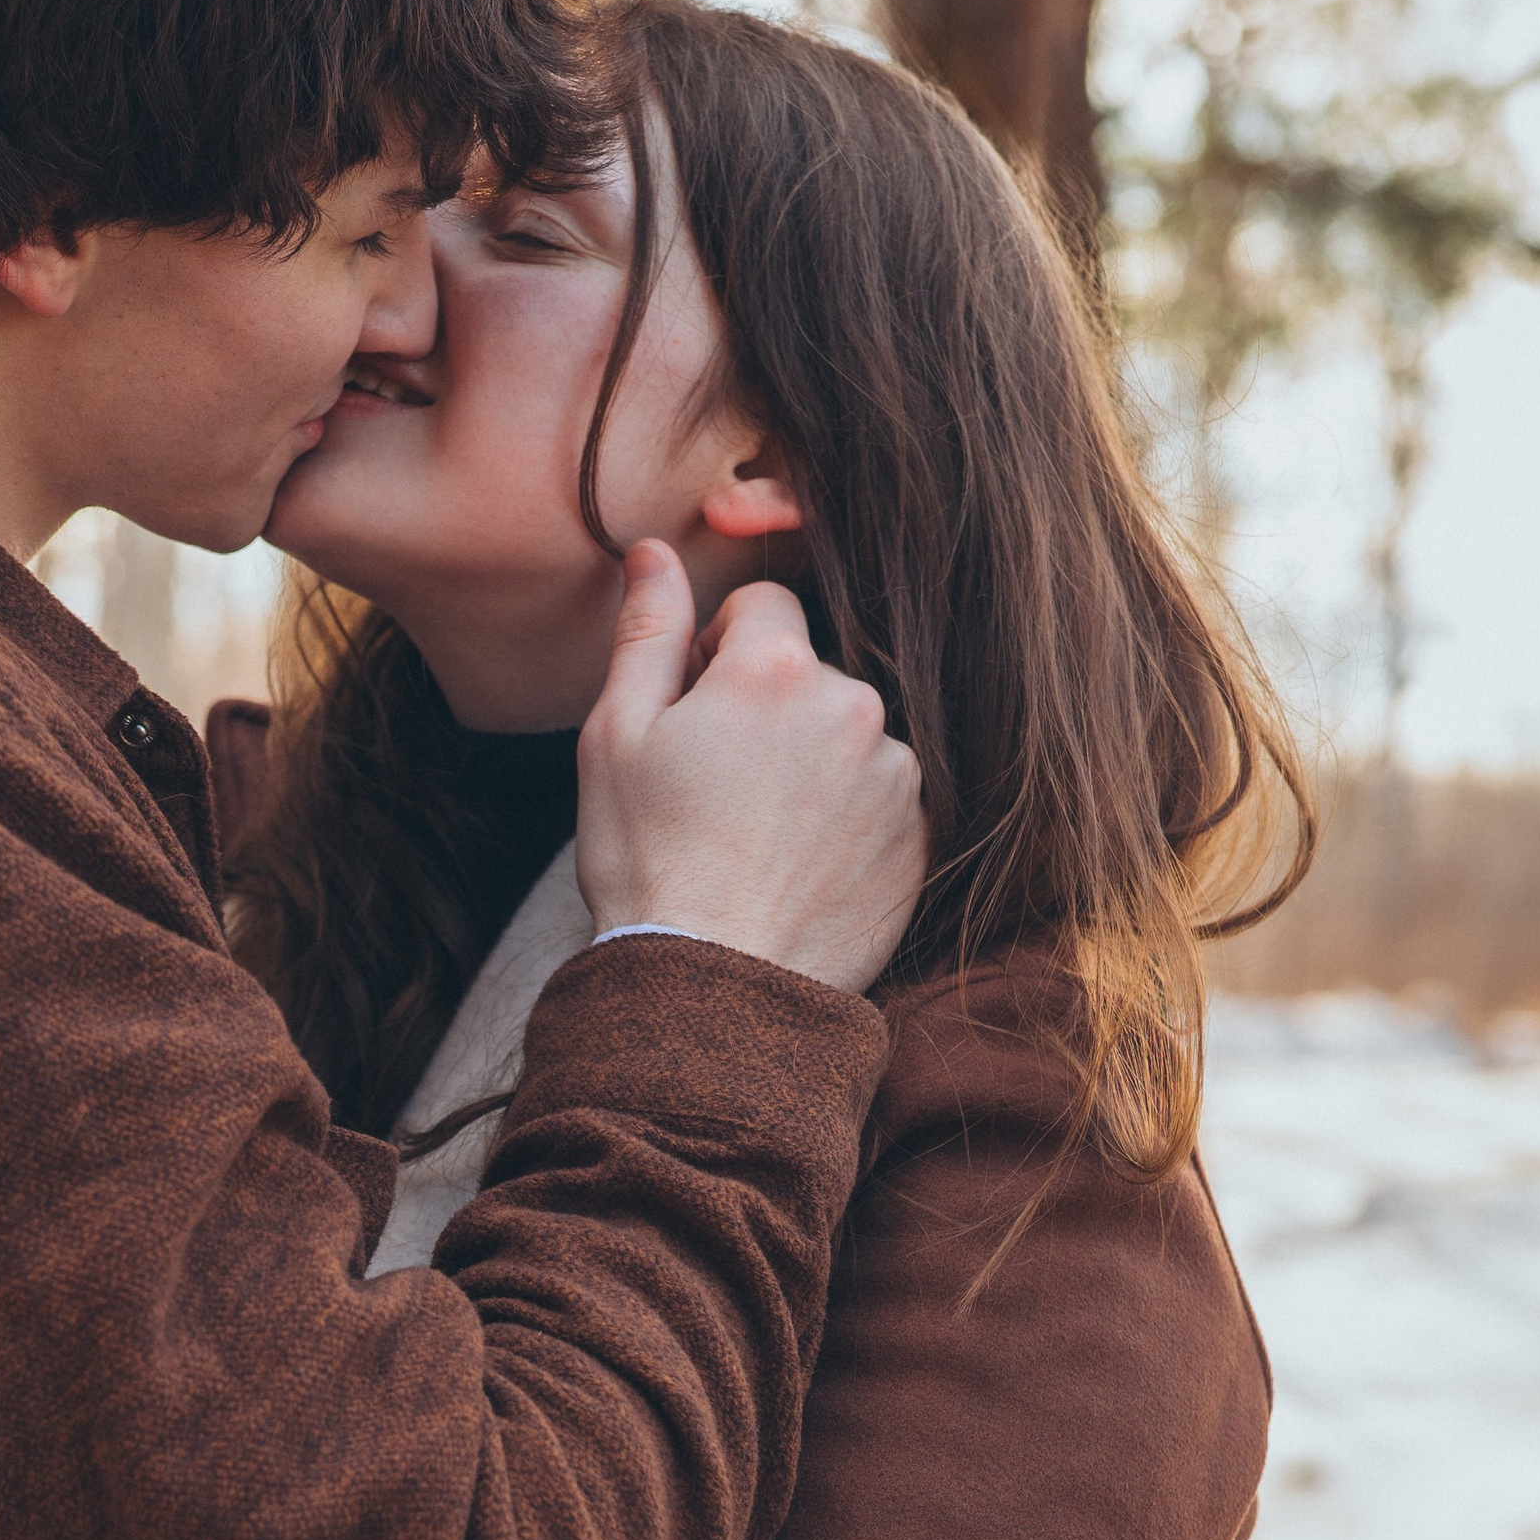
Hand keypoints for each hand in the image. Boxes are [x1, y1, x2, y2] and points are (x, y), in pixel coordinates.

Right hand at [574, 544, 927, 993]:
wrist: (714, 989)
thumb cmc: (648, 862)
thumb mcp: (616, 737)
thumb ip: (647, 631)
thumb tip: (654, 550)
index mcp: (776, 668)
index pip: (762, 605)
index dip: (719, 650)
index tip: (695, 710)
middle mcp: (855, 705)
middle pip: (811, 670)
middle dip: (770, 706)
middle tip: (719, 785)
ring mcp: (898, 774)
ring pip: (850, 733)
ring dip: (813, 760)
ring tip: (760, 834)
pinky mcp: (923, 835)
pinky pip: (883, 796)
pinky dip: (849, 816)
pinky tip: (799, 863)